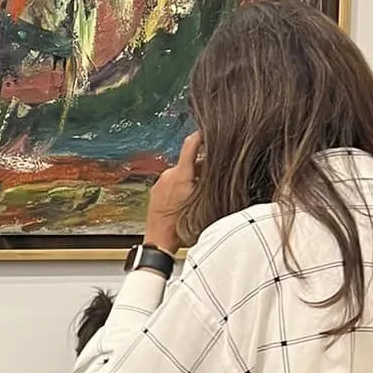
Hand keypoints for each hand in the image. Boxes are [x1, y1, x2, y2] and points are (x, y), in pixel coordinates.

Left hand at [144, 130, 200, 252]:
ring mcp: (160, 182)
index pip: (190, 145)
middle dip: (200, 168)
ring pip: (180, 173)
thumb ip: (208, 183)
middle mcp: (168, 175)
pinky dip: (179, 186)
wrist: (159, 241)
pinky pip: (171, 182)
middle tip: (212, 178)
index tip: (207, 130)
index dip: (200, 135)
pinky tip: (184, 200)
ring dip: (190, 179)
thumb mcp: (202, 203)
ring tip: (197, 195)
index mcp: (181, 175)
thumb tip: (216, 170)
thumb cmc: (180, 227)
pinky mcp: (155, 190)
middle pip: (189, 162)